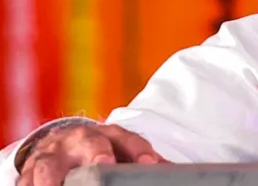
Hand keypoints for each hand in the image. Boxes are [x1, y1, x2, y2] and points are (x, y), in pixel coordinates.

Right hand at [17, 123, 166, 185]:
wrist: (62, 141)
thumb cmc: (101, 149)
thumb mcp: (123, 150)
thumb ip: (144, 160)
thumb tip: (173, 171)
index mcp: (110, 134)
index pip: (129, 140)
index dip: (140, 152)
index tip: (150, 164)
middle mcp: (80, 140)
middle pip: (90, 144)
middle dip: (97, 154)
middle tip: (104, 165)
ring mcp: (52, 154)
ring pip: (49, 165)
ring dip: (53, 179)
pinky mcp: (30, 170)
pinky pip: (27, 180)